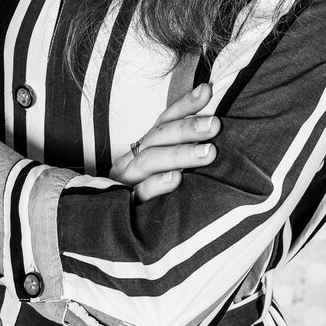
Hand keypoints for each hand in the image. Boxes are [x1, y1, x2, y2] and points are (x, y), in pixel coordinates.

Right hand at [109, 83, 219, 203]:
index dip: (184, 105)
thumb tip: (215, 121)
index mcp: (143, 148)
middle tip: (216, 125)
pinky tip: (177, 179)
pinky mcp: (125, 207)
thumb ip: (183, 150)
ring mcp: (126, 183)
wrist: (110, 234)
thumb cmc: (151, 196)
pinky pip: (139, 194)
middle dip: (188, 129)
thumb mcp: (165, 169)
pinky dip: (158, 185)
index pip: (164, 120)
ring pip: (150, 160)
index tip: (208, 91)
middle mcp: (133, 160)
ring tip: (208, 152)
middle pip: (159, 137)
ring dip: (180, 154)